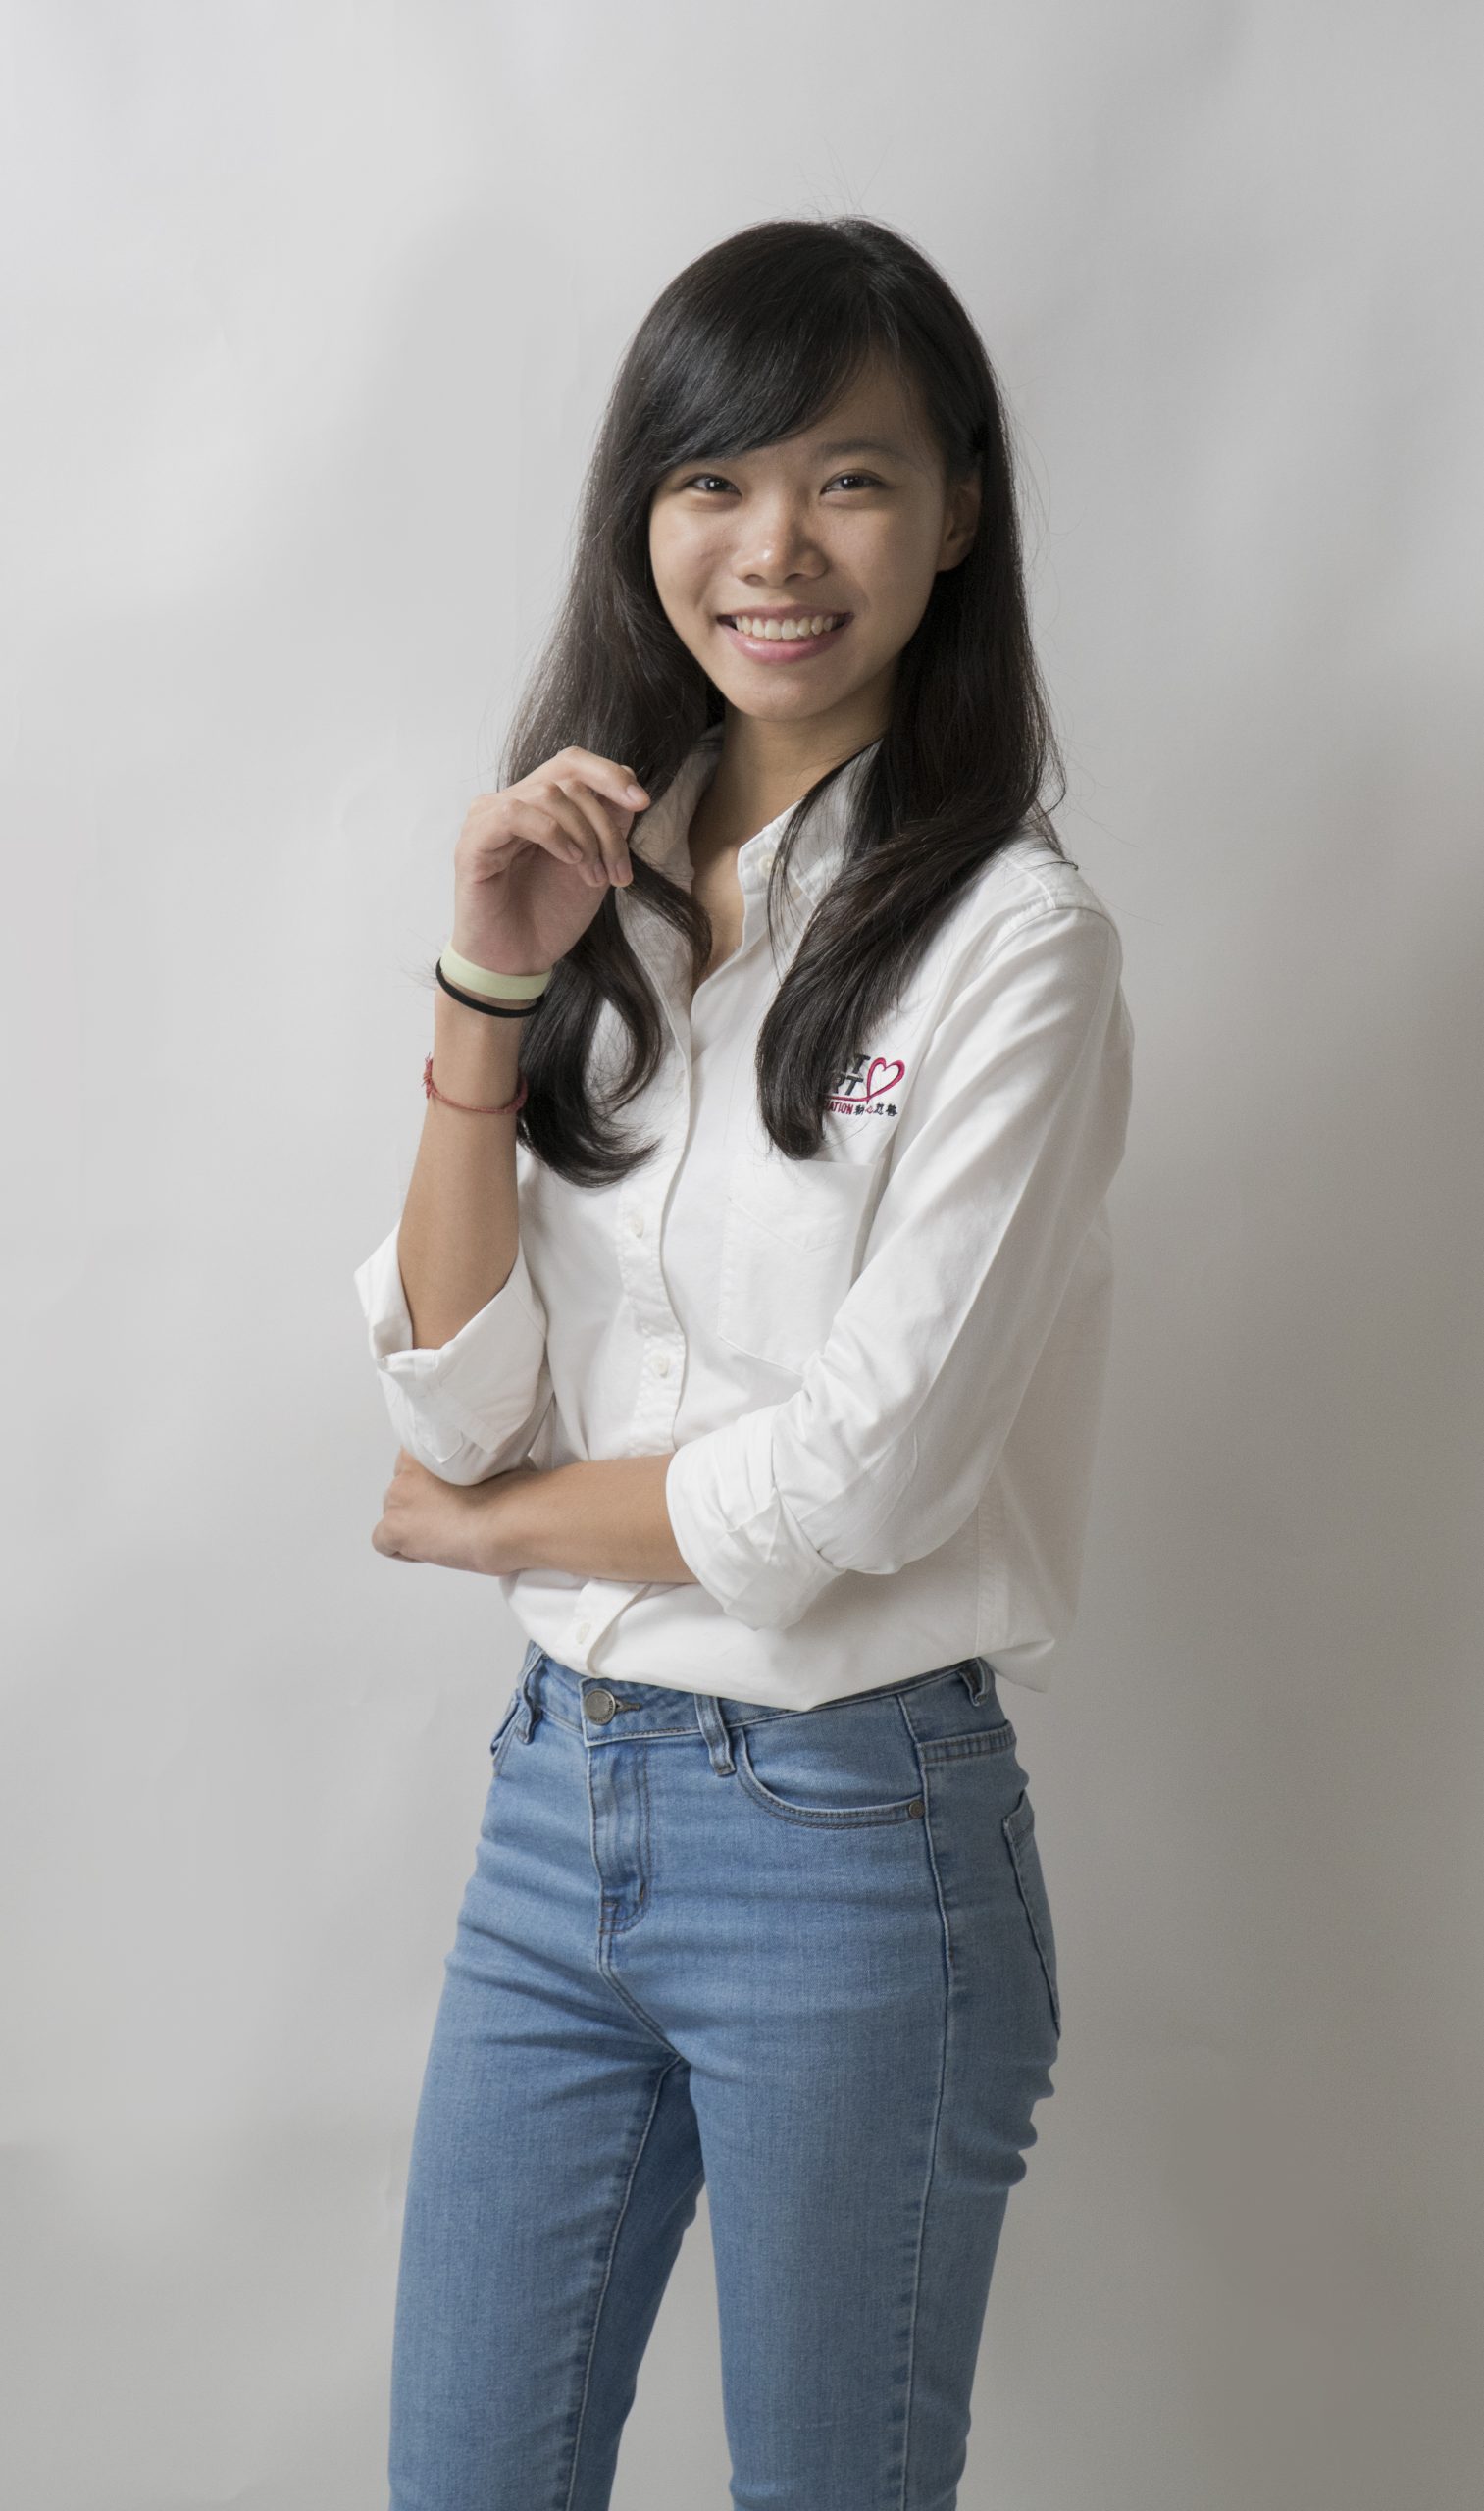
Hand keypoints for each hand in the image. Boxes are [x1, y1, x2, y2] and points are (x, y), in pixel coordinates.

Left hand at [370, 1449, 540, 1574]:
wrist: (511, 1519)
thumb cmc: (513, 1492)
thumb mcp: (495, 1461)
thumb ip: (473, 1463)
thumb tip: (479, 1477)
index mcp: (429, 1446)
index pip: (412, 1465)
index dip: (430, 1485)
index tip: (448, 1496)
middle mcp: (406, 1469)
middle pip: (401, 1491)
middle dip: (420, 1506)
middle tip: (450, 1517)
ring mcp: (398, 1497)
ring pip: (392, 1515)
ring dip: (413, 1526)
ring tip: (445, 1535)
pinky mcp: (395, 1527)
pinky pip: (383, 1542)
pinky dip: (403, 1550)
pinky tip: (431, 1550)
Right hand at [450, 745, 649, 975]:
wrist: (518, 962)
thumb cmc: (549, 917)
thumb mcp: (594, 865)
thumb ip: (608, 825)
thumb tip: (628, 785)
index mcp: (538, 806)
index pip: (572, 763)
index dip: (610, 774)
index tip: (642, 802)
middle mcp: (511, 803)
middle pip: (568, 778)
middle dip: (605, 823)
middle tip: (618, 871)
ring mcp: (489, 819)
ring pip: (549, 794)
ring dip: (585, 836)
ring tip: (594, 877)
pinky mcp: (474, 841)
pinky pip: (515, 813)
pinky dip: (553, 834)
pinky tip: (569, 860)